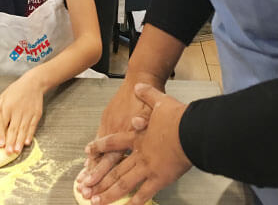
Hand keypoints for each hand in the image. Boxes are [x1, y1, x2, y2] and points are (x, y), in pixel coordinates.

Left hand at [0, 71, 45, 153]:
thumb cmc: (15, 91)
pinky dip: (30, 135)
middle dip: (9, 141)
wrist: (33, 84)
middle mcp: (18, 111)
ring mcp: (28, 113)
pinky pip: (32, 127)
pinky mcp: (36, 115)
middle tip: (6, 153)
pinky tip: (26, 143)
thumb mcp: (3, 97)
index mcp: (7, 107)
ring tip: (16, 151)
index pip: (2, 123)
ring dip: (19, 141)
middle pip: (13, 128)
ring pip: (23, 130)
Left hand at [86, 84, 192, 204]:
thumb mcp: (160, 100)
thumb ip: (147, 94)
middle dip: (98, 179)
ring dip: (109, 193)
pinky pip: (144, 193)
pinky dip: (134, 202)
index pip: (112, 141)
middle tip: (86, 188)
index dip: (99, 147)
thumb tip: (138, 85)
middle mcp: (138, 153)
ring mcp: (147, 168)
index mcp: (136, 135)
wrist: (191, 130)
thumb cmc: (178, 117)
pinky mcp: (160, 179)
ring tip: (97, 202)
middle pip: (113, 168)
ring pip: (123, 183)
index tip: (88, 152)